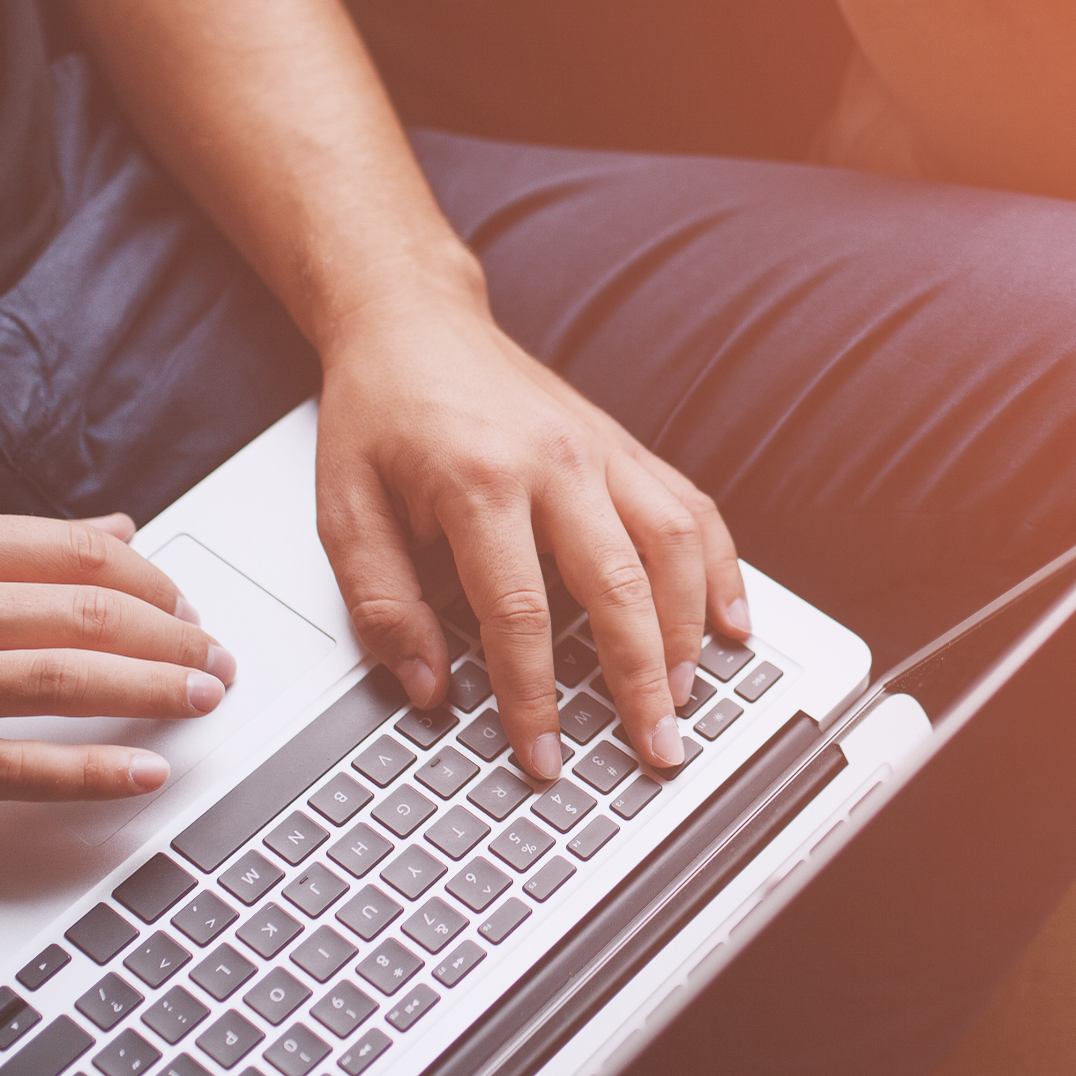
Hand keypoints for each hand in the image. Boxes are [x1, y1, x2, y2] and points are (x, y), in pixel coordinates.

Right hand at [0, 511, 233, 833]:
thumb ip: (14, 547)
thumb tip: (116, 533)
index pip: (77, 554)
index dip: (153, 583)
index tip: (186, 607)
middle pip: (90, 615)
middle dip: (175, 638)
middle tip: (216, 659)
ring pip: (68, 681)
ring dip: (155, 691)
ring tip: (203, 700)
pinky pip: (21, 768)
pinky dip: (95, 770)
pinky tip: (144, 772)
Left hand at [312, 261, 747, 781]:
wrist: (413, 319)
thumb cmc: (378, 413)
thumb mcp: (345, 510)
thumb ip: (383, 603)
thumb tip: (429, 687)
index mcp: (479, 479)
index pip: (520, 613)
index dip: (535, 697)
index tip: (544, 756)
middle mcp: (555, 461)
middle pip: (619, 587)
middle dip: (642, 681)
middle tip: (656, 749)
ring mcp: (601, 448)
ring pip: (673, 546)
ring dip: (690, 630)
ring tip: (689, 696)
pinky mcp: (625, 444)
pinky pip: (692, 508)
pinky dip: (721, 568)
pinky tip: (730, 622)